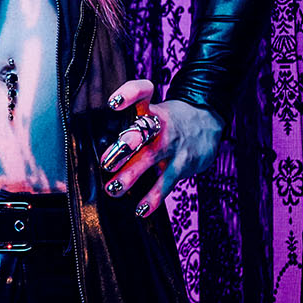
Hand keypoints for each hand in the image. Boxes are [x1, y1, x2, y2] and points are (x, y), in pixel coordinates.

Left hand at [96, 80, 221, 216]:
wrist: (209, 121)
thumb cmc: (169, 119)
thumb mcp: (152, 110)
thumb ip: (127, 122)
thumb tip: (93, 141)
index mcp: (151, 109)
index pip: (143, 92)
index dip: (130, 94)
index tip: (114, 102)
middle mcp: (162, 125)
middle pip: (144, 131)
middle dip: (125, 147)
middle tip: (106, 162)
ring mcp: (173, 145)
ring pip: (151, 159)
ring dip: (132, 175)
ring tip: (113, 189)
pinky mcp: (183, 164)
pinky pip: (167, 183)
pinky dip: (154, 198)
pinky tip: (141, 210)